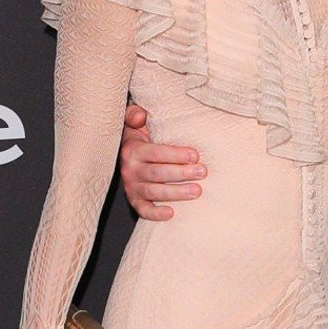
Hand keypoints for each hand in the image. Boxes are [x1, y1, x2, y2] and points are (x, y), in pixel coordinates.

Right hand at [120, 103, 206, 220]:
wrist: (125, 154)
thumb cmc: (139, 137)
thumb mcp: (135, 122)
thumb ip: (135, 114)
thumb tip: (139, 116)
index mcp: (133, 150)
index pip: (155, 152)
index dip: (175, 154)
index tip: (195, 155)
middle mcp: (130, 169)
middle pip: (157, 173)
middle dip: (181, 173)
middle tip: (203, 172)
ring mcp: (132, 186)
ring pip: (154, 192)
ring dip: (176, 193)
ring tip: (197, 191)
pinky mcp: (135, 200)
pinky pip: (143, 210)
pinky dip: (155, 214)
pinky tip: (171, 214)